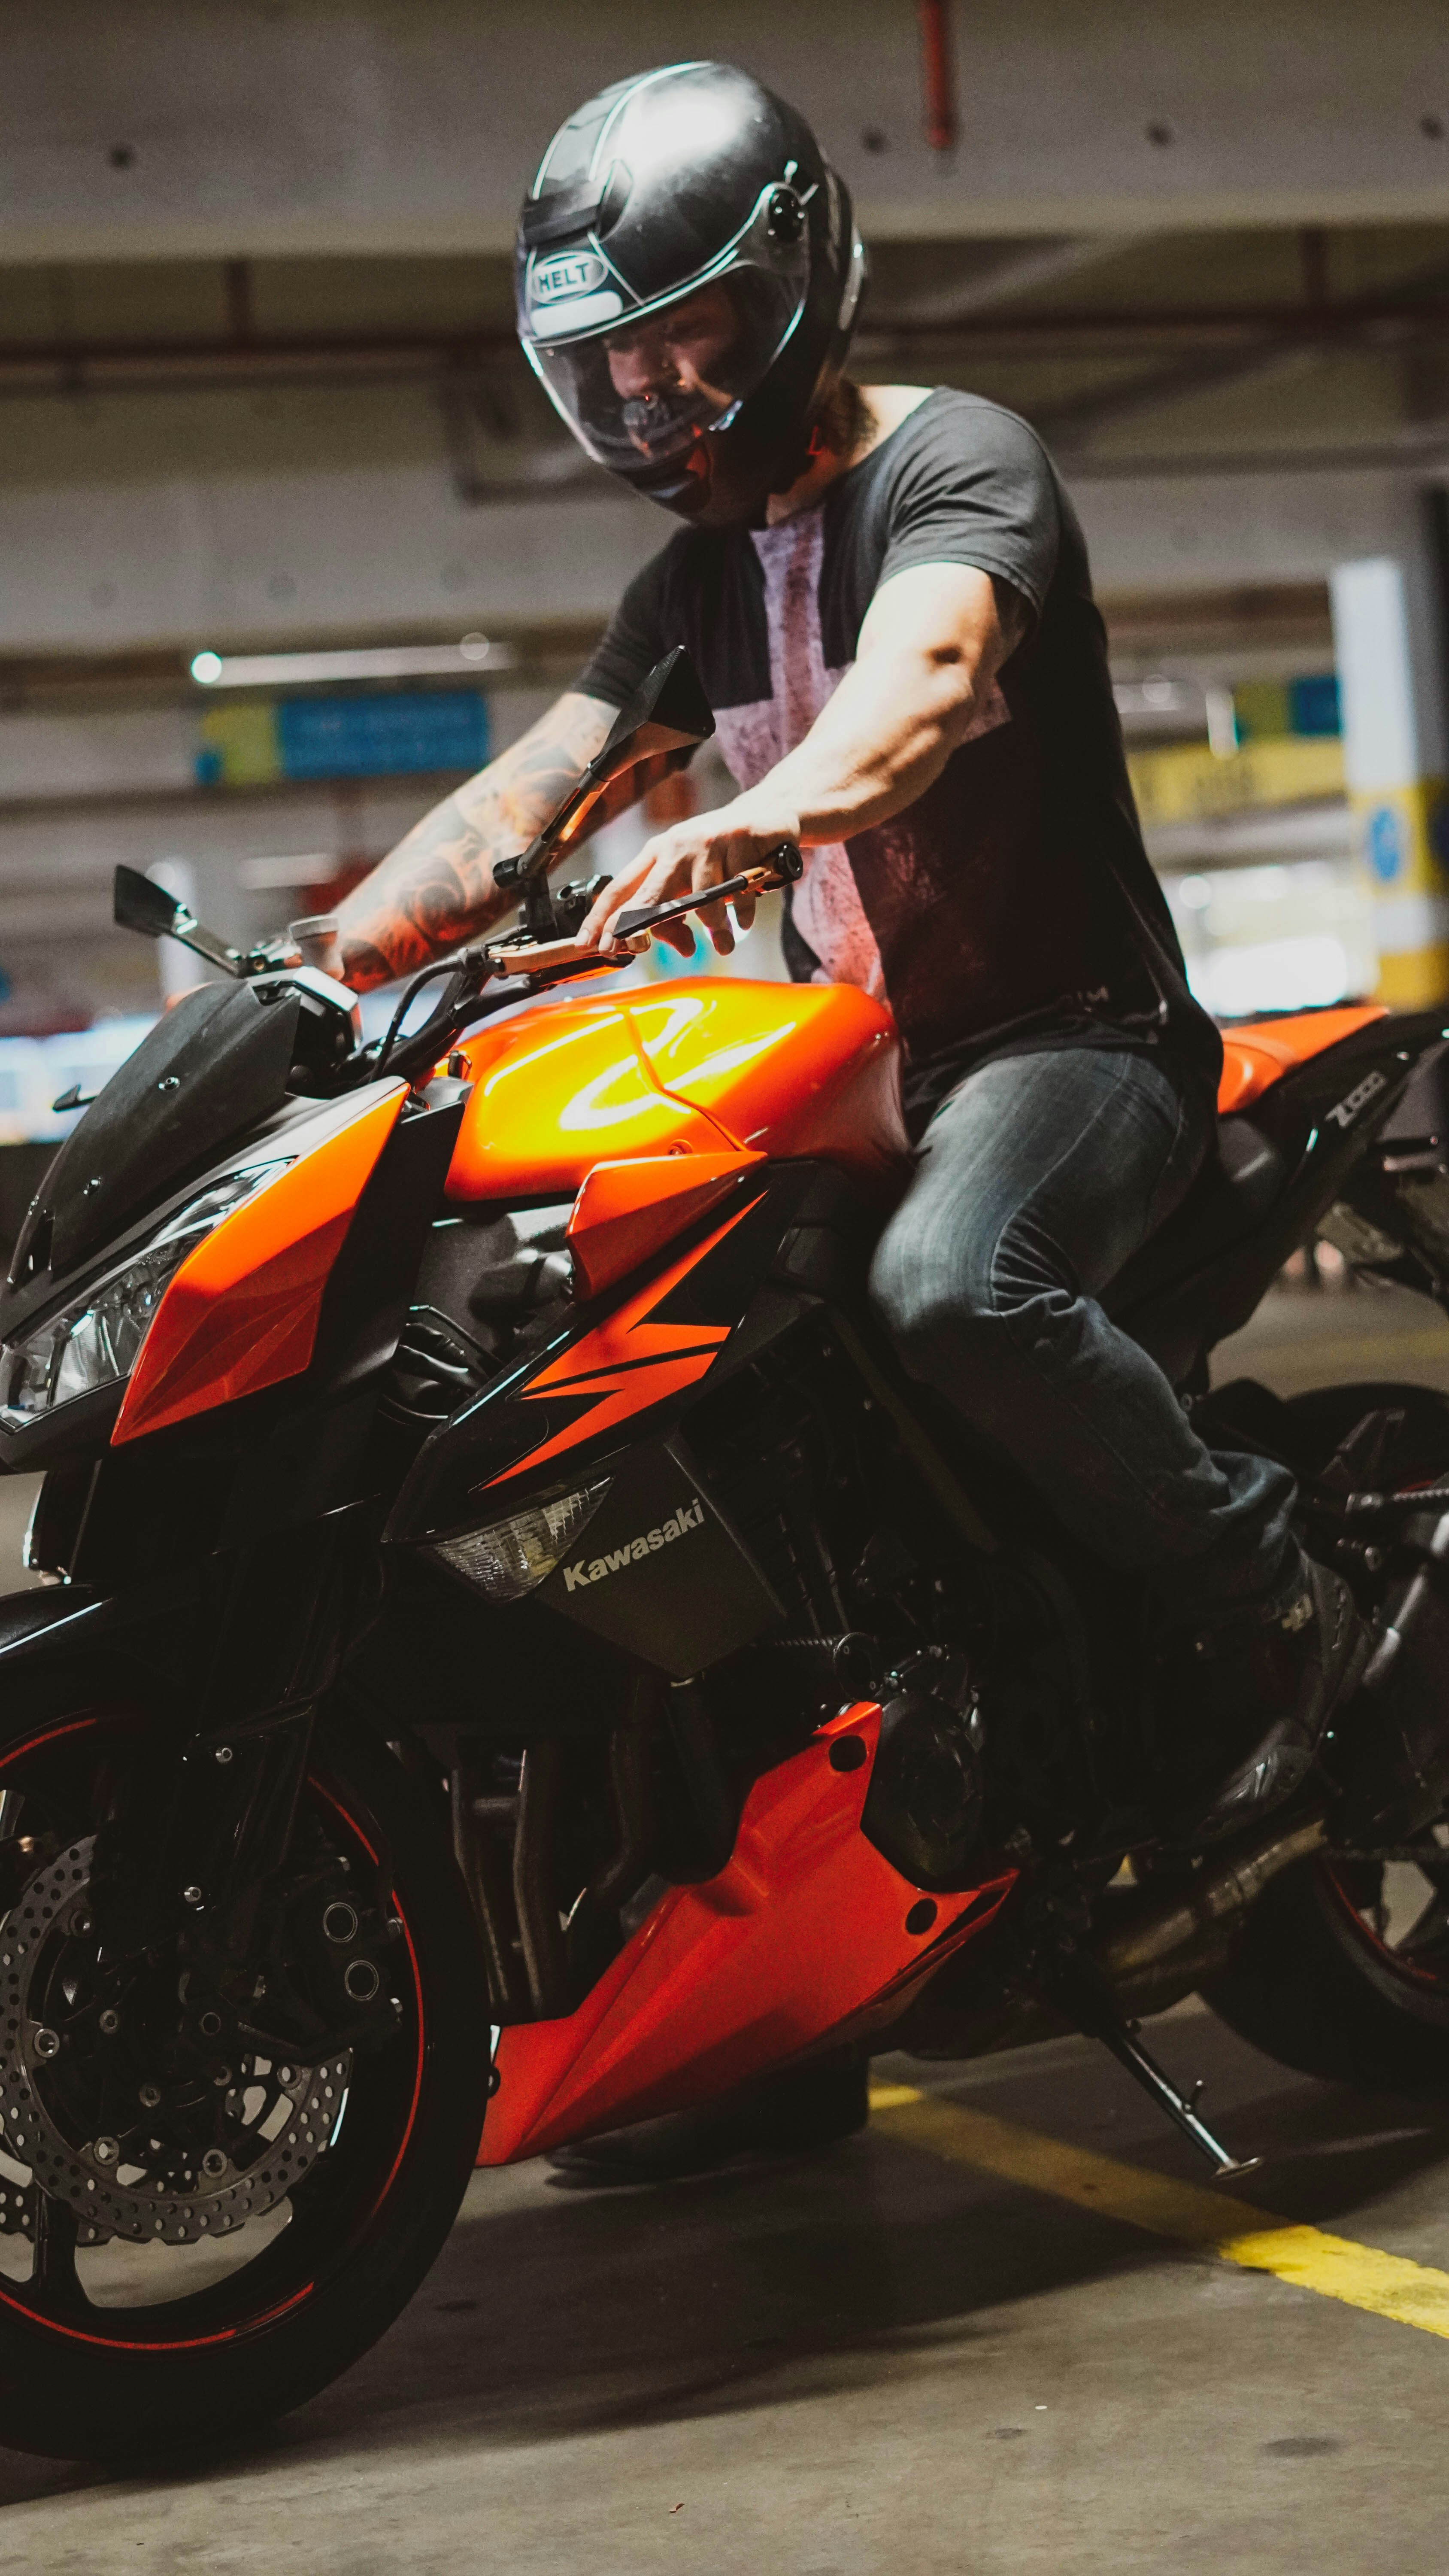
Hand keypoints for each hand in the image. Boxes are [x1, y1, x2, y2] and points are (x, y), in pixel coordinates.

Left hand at [576, 800, 800, 958]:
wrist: (767, 814)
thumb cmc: (723, 853)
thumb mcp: (693, 882)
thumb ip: (679, 916)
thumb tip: (682, 948)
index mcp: (656, 854)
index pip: (620, 888)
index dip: (602, 918)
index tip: (589, 944)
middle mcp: (676, 845)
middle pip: (649, 894)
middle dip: (637, 925)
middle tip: (634, 949)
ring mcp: (706, 841)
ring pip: (702, 900)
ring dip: (714, 929)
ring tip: (724, 943)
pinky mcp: (738, 840)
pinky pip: (738, 892)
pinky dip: (742, 913)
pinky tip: (744, 919)